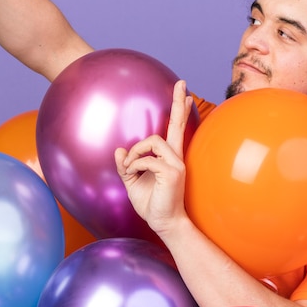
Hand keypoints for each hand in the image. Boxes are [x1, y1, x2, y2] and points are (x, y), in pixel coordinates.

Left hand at [115, 80, 193, 235]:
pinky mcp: (172, 172)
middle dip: (178, 103)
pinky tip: (132, 175)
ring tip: (130, 168)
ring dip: (135, 152)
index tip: (186, 94)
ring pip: (152, 141)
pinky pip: (146, 160)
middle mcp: (176, 157)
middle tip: (182, 82)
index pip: (176, 130)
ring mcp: (176, 164)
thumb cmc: (151, 204)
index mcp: (169, 158)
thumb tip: (120, 149)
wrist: (165, 224)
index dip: (180, 112)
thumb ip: (127, 166)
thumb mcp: (133, 183)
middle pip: (177, 125)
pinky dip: (134, 166)